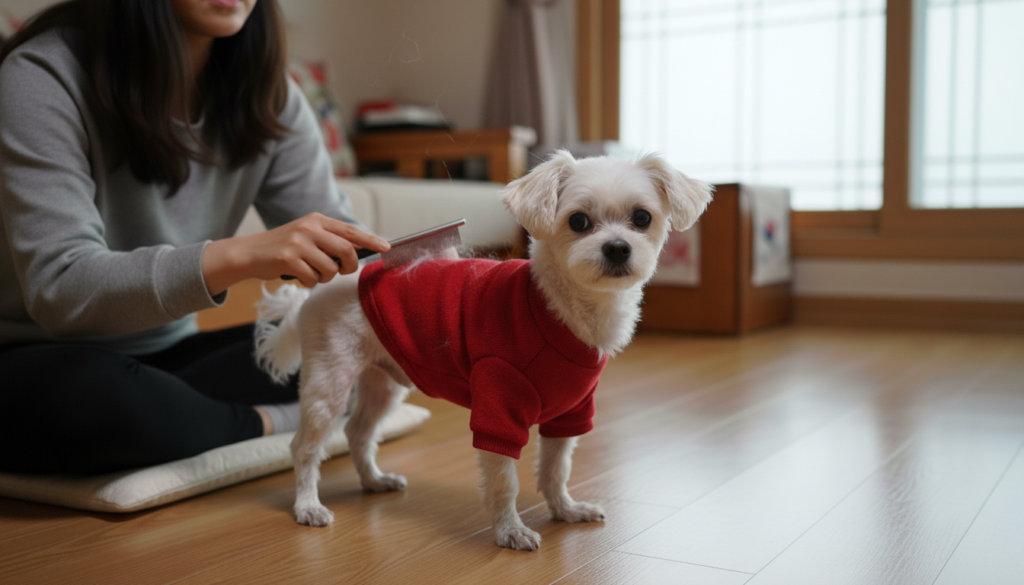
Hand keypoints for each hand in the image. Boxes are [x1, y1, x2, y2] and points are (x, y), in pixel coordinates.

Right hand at [202, 213, 389, 294]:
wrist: (249, 253)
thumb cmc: (283, 247)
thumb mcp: (307, 236)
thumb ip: (330, 240)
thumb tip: (358, 250)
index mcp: (316, 220)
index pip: (350, 231)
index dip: (370, 240)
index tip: (386, 248)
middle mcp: (309, 228)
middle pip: (346, 252)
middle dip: (348, 267)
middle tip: (340, 271)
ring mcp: (298, 243)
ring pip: (330, 269)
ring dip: (324, 277)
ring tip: (310, 272)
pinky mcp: (288, 259)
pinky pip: (313, 279)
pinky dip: (309, 283)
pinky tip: (298, 276)